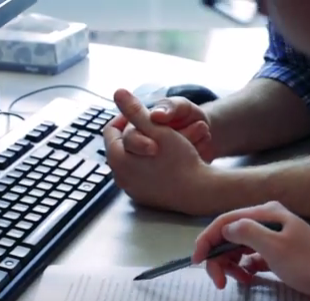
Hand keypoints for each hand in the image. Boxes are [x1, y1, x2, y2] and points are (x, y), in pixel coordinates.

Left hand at [103, 89, 212, 211]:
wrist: (199, 191)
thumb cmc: (180, 159)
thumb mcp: (157, 129)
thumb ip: (135, 111)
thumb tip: (118, 92)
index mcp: (117, 158)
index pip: (111, 130)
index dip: (126, 117)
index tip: (143, 115)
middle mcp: (119, 177)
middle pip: (120, 147)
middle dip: (135, 135)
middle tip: (155, 129)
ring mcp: (131, 190)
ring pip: (130, 162)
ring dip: (141, 150)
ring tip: (160, 143)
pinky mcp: (143, 198)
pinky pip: (140, 177)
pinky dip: (147, 167)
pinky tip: (163, 161)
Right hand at [191, 201, 309, 300]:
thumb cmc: (308, 262)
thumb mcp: (275, 247)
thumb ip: (246, 232)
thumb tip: (225, 229)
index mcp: (265, 213)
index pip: (225, 221)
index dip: (206, 240)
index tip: (197, 262)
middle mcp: (266, 221)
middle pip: (229, 235)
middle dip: (219, 257)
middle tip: (220, 282)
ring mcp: (273, 237)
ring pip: (239, 248)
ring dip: (231, 264)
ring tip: (237, 282)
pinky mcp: (278, 253)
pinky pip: (251, 258)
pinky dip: (245, 268)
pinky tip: (248, 279)